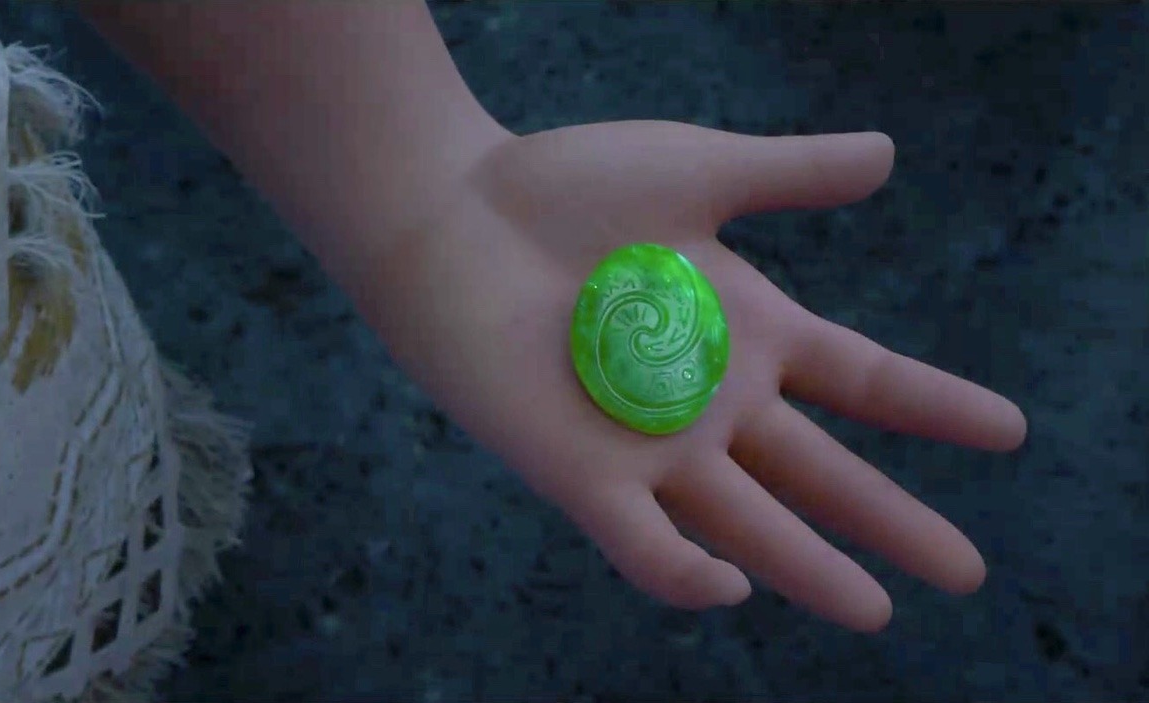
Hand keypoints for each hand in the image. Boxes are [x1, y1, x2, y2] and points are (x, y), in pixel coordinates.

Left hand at [357, 121, 1025, 632]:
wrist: (451, 216)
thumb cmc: (564, 188)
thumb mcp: (697, 171)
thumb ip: (790, 174)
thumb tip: (889, 154)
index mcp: (748, 329)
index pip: (863, 380)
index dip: (934, 407)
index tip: (1010, 431)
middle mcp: (711, 399)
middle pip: (821, 473)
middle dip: (892, 521)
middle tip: (964, 573)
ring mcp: (649, 443)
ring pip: (748, 522)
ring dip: (811, 568)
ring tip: (877, 612)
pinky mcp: (582, 474)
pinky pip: (644, 542)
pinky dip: (685, 571)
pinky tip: (735, 584)